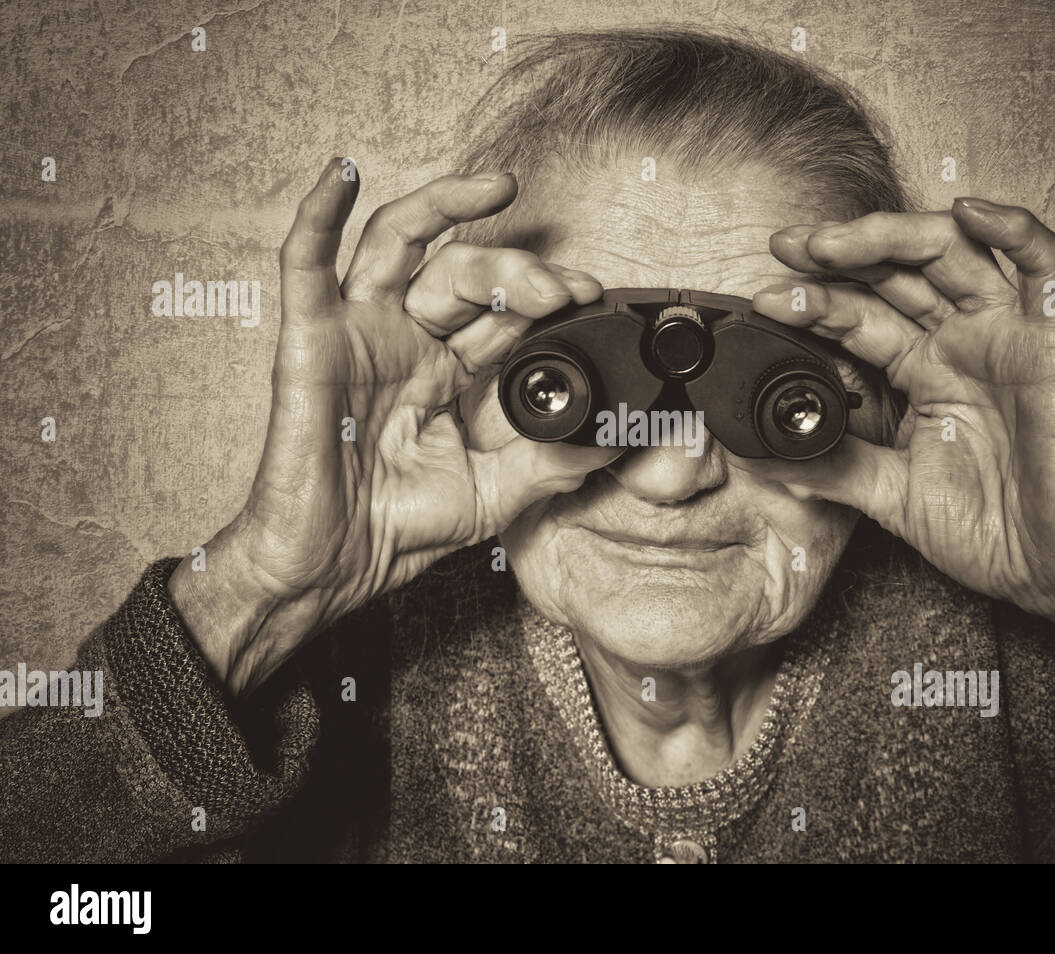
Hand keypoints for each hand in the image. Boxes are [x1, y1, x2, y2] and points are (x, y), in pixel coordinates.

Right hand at [170, 159, 618, 693]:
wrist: (334, 565)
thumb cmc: (399, 528)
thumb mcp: (496, 493)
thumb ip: (553, 463)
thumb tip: (616, 442)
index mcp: (444, 371)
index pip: (501, 311)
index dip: (546, 294)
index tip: (588, 294)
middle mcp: (403, 341)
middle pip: (461, 272)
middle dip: (516, 269)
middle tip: (558, 286)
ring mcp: (357, 334)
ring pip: (399, 245)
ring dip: (445, 207)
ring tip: (496, 188)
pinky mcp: (310, 340)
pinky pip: (304, 263)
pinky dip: (318, 212)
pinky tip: (342, 174)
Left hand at [744, 199, 1054, 635]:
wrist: (1053, 568)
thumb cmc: (987, 530)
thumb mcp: (887, 493)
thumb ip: (829, 465)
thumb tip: (757, 452)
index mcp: (923, 371)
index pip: (861, 317)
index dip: (814, 300)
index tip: (765, 299)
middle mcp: (961, 344)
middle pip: (897, 272)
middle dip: (839, 253)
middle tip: (786, 248)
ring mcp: (1005, 337)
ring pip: (953, 253)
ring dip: (891, 235)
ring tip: (833, 240)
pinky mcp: (1052, 343)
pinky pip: (1047, 267)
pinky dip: (1014, 229)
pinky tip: (971, 212)